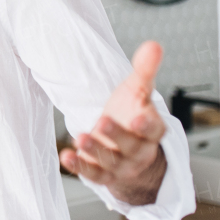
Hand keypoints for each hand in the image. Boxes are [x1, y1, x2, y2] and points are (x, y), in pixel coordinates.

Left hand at [60, 40, 168, 205]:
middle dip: (117, 136)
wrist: (124, 145)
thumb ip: (144, 70)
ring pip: (111, 162)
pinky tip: (66, 156)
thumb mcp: (137, 90)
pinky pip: (93, 174)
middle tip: (102, 121)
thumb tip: (154, 45)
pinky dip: (80, 167)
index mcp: (152, 131)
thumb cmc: (131, 114)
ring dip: (95, 151)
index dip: (147, 125)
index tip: (138, 118)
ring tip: (81, 137)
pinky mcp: (103, 174)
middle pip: (131, 146)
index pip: (154, 130)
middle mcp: (140, 151)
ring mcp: (122, 165)